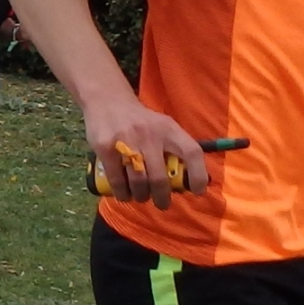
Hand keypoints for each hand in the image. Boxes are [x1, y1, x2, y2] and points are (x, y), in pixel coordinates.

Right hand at [85, 100, 203, 209]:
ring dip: (141, 196)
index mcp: (169, 129)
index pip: (192, 153)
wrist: (107, 100)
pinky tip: (124, 195)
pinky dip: (122, 192)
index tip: (197, 191)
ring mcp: (126, 141)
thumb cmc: (140, 121)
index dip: (198, 175)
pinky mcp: (105, 147)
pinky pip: (116, 179)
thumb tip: (187, 181)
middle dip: (162, 197)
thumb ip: (175, 148)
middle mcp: (150, 134)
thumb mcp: (163, 126)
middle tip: (162, 204)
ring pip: (138, 181)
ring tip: (141, 197)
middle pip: (160, 177)